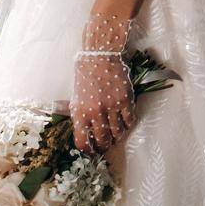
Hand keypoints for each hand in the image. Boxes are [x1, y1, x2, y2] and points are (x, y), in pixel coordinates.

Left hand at [70, 13, 135, 153]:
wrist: (100, 56)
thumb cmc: (85, 74)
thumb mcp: (75, 97)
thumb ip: (79, 115)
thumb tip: (83, 131)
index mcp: (79, 113)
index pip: (82, 142)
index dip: (88, 149)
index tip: (92, 150)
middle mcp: (95, 113)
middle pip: (102, 140)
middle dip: (104, 145)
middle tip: (106, 144)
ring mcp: (111, 108)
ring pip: (117, 133)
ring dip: (117, 136)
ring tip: (116, 134)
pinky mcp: (125, 101)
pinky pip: (129, 120)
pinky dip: (127, 124)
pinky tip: (124, 121)